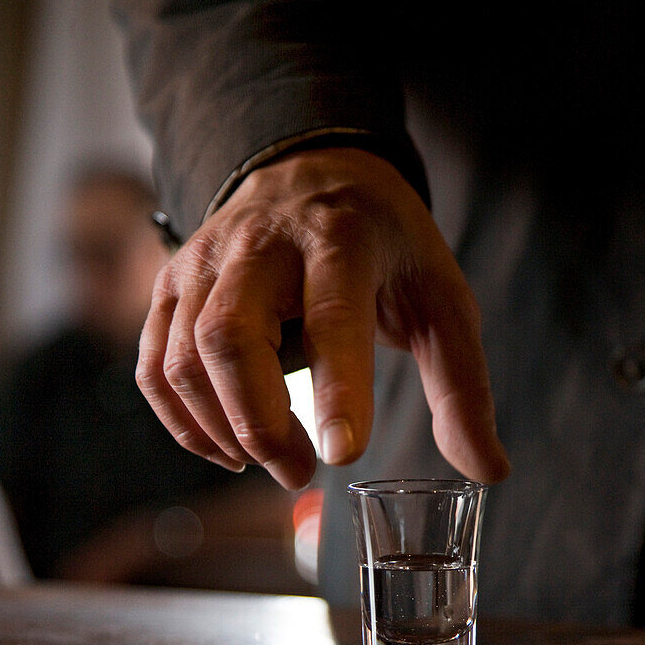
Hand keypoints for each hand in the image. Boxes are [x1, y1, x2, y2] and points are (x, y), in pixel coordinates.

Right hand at [137, 147, 509, 488]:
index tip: (344, 454)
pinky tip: (227, 448)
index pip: (331, 315)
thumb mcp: (440, 301)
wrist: (311, 172)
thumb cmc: (384, 248)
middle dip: (260, 424)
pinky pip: (155, 368)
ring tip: (274, 462)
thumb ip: (463, 386)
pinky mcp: (171, 286)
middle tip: (302, 473)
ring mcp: (204, 262)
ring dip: (221, 432)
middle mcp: (260, 243)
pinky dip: (183, 424)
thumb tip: (488, 471)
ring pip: (183, 359)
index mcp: (341, 237)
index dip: (337, 388)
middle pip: (228, 338)